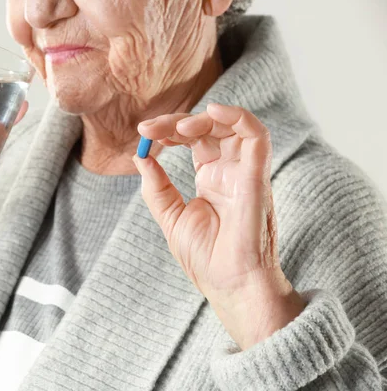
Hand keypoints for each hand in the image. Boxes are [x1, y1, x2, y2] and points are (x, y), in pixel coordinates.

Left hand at [133, 104, 304, 349]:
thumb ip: (156, 187)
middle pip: (207, 129)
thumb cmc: (205, 258)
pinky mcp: (257, 177)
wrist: (229, 285)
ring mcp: (244, 172)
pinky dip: (238, 118)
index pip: (192, 140)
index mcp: (211, 178)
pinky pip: (257, 137)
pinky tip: (213, 112)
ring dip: (203, 119)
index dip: (168, 131)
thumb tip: (139, 158)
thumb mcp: (171, 218)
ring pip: (232, 126)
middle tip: (149, 129)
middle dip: (176, 123)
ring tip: (177, 128)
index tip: (142, 133)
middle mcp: (229, 170)